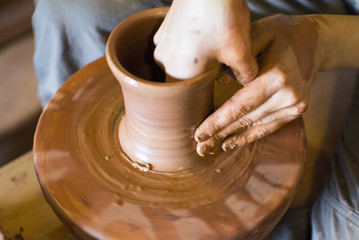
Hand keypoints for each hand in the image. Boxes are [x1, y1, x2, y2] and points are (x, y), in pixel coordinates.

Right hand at [154, 0, 257, 83]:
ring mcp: (161, 43)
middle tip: (222, 49)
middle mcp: (164, 61)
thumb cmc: (220, 15)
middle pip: (189, 75)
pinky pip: (178, 44)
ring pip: (184, 59)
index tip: (224, 69)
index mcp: (179, 73)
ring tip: (215, 36)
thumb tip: (247, 79)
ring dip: (199, 54)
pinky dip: (191, 41)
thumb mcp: (240, 50)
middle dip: (208, 67)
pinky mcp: (163, 28)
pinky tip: (205, 28)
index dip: (214, 81)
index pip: (196, 91)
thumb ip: (245, 73)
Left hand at [195, 14, 325, 155]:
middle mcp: (287, 95)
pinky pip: (269, 127)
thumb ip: (239, 59)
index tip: (199, 134)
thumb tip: (219, 82)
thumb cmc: (282, 34)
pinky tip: (232, 143)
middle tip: (199, 148)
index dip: (218, 122)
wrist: (316, 41)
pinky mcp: (296, 110)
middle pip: (246, 120)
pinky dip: (249, 136)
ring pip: (256, 127)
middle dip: (220, 135)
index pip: (239, 106)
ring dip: (232, 138)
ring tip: (210, 148)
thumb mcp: (259, 34)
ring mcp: (294, 105)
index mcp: (275, 77)